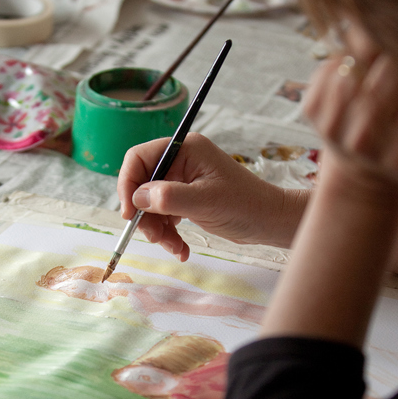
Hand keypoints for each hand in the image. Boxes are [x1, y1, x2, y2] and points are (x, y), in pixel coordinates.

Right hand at [117, 133, 303, 260]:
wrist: (269, 222)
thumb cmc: (245, 205)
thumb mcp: (206, 201)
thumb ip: (169, 197)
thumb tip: (137, 198)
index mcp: (184, 149)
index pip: (139, 158)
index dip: (128, 184)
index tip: (129, 214)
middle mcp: (181, 161)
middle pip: (142, 185)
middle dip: (145, 215)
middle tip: (155, 238)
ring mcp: (183, 180)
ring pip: (151, 204)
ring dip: (157, 229)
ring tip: (175, 248)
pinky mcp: (186, 198)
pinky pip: (164, 215)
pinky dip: (168, 234)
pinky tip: (181, 249)